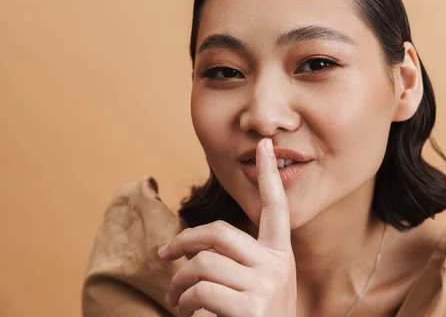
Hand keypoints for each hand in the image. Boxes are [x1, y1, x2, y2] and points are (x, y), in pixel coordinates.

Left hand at [158, 138, 296, 316]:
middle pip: (220, 233)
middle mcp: (278, 266)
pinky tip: (188, 314)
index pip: (277, 208)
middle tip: (163, 254)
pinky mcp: (250, 308)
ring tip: (176, 301)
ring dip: (179, 284)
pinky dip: (184, 302)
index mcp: (281, 257)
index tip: (266, 145)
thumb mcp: (256, 290)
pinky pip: (200, 290)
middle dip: (184, 240)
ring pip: (203, 263)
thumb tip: (191, 249)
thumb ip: (238, 264)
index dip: (269, 175)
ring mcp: (267, 286)